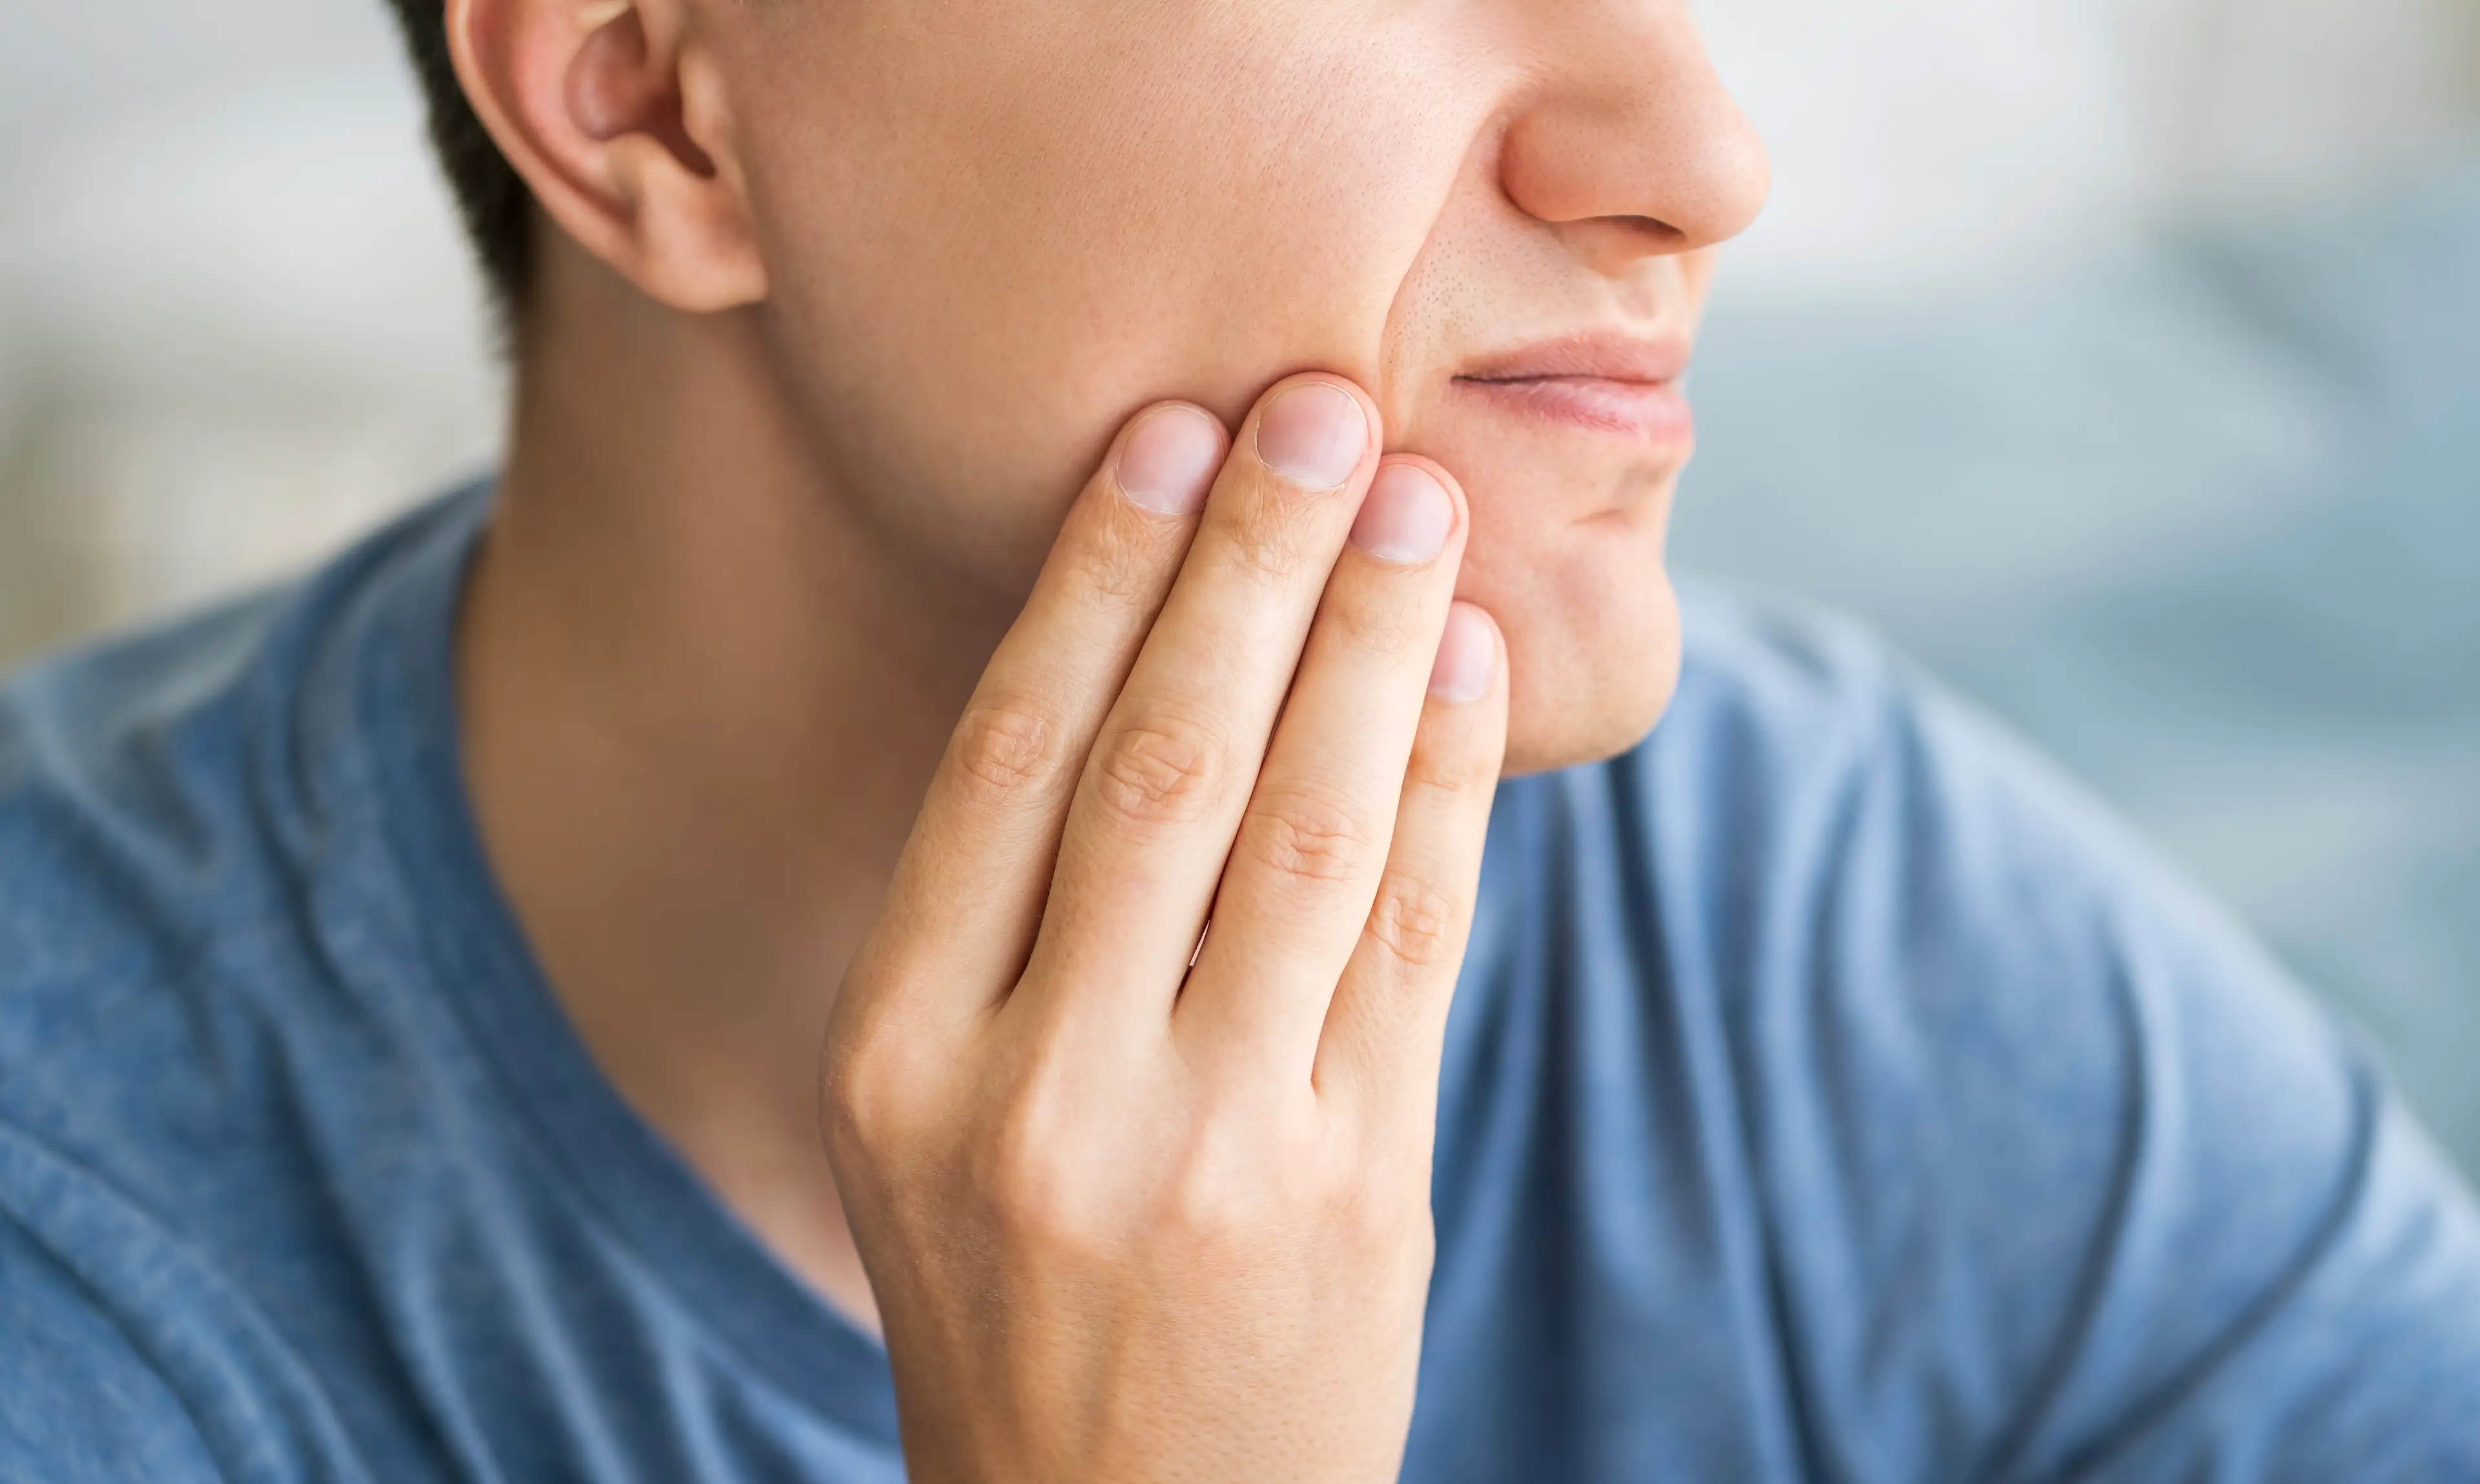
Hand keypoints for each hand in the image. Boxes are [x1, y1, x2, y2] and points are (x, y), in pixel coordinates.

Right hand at [819, 373, 1507, 1482]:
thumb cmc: (1018, 1293)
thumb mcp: (925, 1123)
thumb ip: (1006, 928)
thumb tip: (1160, 663)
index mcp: (895, 1059)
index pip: (1007, 763)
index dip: (1098, 579)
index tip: (1171, 435)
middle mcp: (1036, 1095)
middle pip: (1161, 765)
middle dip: (1254, 565)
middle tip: (1323, 405)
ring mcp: (1206, 1149)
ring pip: (1308, 832)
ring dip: (1374, 643)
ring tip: (1421, 501)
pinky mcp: (1357, 1189)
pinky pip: (1414, 940)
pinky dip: (1447, 785)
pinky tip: (1463, 666)